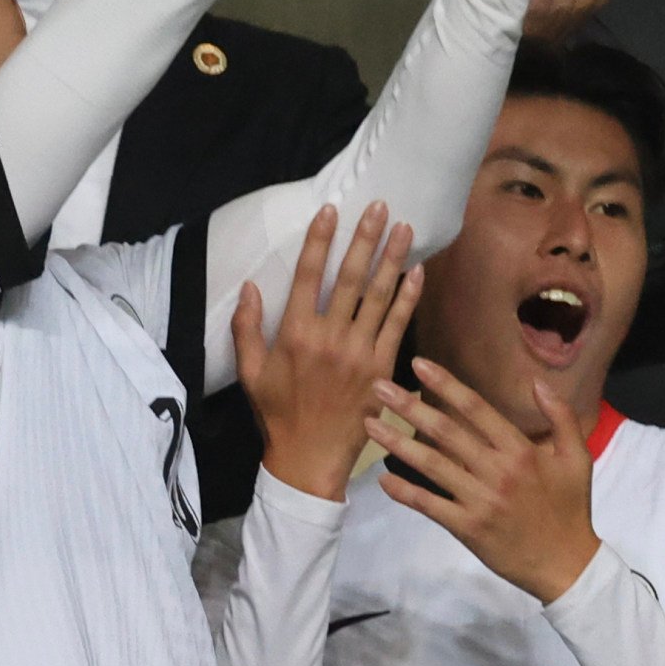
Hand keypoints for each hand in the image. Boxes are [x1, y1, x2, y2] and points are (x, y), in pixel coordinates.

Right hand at [234, 204, 421, 501]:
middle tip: (379, 206)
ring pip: (378, 297)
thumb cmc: (277, 413)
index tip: (330, 210)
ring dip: (392, 259)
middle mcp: (329, 338)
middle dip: (365, 238)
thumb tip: (251, 285)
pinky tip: (417, 272)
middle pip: (350, 278)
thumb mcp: (250, 372)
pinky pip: (398, 326)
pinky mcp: (382, 370)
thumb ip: (246, 327)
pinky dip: (408, 297)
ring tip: (405, 228)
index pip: (308, 276)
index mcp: (294, 334)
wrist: (309, 459)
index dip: (320, 240)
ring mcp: (359, 354)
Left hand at [367, 358, 600, 604]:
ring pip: (431, 465)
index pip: (476, 408)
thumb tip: (538, 382)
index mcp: (520, 450)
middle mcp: (496, 471)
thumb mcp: (578, 458)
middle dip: (409, 406)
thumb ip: (561, 417)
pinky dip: (405, 493)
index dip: (446, 384)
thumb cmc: (570, 508)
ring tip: (370, 424)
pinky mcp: (467, 528)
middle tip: (379, 387)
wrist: (566, 564)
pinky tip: (383, 480)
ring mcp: (479, 501)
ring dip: (397, 443)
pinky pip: (430, 506)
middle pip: (446, 431)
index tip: (419, 365)